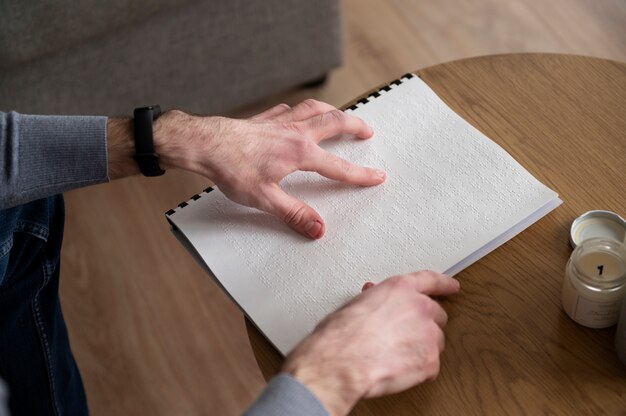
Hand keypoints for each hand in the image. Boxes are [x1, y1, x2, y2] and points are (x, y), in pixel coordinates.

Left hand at [155, 100, 385, 238]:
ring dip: (333, 111)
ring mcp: (280, 122)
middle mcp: (295, 133)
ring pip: (314, 109)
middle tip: (369, 131)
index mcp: (300, 153)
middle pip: (335, 122)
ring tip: (342, 116)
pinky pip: (289, 109)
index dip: (360, 174)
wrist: (205, 144)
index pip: (338, 167)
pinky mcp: (264, 119)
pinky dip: (301, 110)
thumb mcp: (265, 198)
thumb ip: (294, 214)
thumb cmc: (232, 169)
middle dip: (355, 126)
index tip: (378, 177)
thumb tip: (318, 229)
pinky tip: (298, 114)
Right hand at [282, 271, 459, 415]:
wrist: (341, 361)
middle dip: (424, 324)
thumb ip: (374, 299)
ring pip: (435, 342)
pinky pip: (430, 366)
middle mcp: (419, 307)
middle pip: (437, 315)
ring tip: (396, 355)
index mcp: (401, 289)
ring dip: (421, 348)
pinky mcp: (430, 361)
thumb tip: (374, 299)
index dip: (444, 284)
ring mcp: (428, 335)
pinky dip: (418, 370)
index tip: (452, 287)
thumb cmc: (341, 334)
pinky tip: (398, 369)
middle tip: (405, 335)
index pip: (430, 281)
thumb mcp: (355, 305)